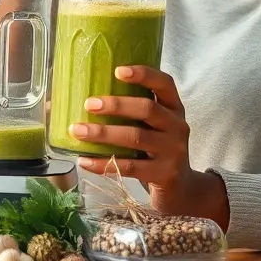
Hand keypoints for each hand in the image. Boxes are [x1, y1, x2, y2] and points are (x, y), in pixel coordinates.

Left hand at [72, 66, 229, 227]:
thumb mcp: (157, 128)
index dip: (144, 74)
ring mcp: (173, 151)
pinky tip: (84, 161)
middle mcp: (177, 126)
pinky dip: (104, 163)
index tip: (118, 70)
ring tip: (77, 131)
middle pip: (148, 109)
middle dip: (116, 105)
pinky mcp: (164, 174)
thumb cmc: (159, 151)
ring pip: (136, 137)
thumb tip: (87, 100)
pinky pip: (129, 167)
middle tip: (89, 104)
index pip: (165, 84)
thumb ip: (136, 114)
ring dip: (104, 134)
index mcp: (175, 109)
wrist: (182, 190)